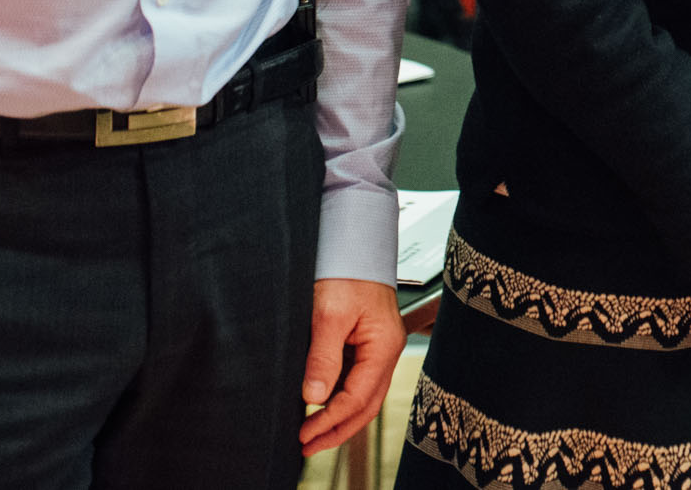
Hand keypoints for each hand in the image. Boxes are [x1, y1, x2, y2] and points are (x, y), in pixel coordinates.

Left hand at [298, 279, 405, 455]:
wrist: (355, 244)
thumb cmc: (348, 270)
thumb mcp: (329, 314)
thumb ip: (323, 357)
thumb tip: (315, 397)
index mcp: (384, 346)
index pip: (358, 397)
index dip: (330, 420)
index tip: (305, 433)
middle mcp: (386, 351)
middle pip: (367, 405)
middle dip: (338, 430)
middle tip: (308, 446)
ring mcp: (378, 348)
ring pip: (363, 396)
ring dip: (338, 418)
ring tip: (312, 435)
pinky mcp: (366, 344)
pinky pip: (356, 380)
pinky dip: (339, 399)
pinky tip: (320, 406)